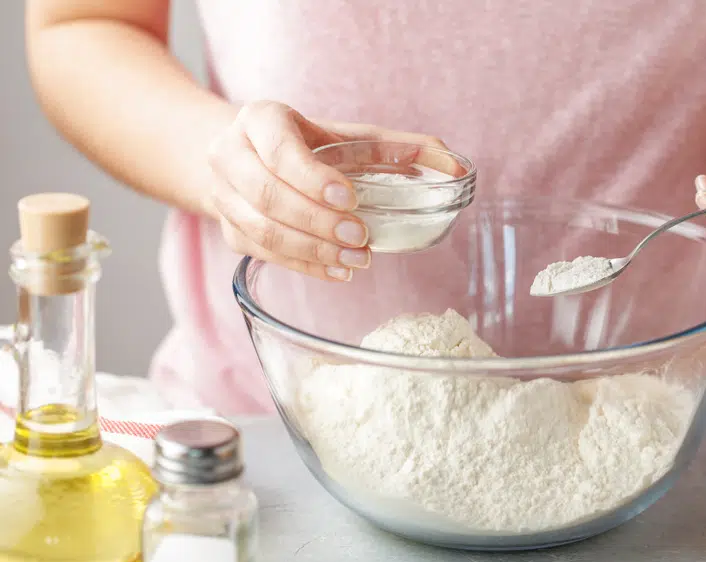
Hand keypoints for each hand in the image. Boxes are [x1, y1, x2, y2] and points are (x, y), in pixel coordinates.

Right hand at [206, 100, 452, 280]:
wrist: (246, 155)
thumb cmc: (307, 144)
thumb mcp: (348, 136)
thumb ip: (399, 148)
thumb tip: (454, 164)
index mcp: (259, 119)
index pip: (280, 150)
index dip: (313, 177)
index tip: (351, 198)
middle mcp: (230, 153)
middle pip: (268, 195)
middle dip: (318, 222)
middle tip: (362, 237)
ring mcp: (223, 194)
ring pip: (261, 230)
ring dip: (312, 249)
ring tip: (356, 259)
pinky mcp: (229, 229)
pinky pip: (262, 253)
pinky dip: (303, 265)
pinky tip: (338, 271)